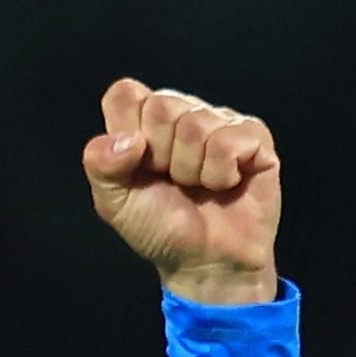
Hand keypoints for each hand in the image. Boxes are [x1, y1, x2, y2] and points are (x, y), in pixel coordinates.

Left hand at [83, 80, 280, 303]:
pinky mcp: (254, 136)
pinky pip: (230, 140)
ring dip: (192, 171)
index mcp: (145, 122)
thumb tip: (127, 140)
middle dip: (161, 157)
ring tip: (198, 187)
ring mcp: (220, 121)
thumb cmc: (161, 229)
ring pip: (195, 124)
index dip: (127, 131)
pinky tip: (226, 184)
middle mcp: (183, 114)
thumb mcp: (115, 203)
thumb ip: (101, 166)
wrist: (204, 263)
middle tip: (172, 182)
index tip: (137, 166)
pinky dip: (221, 174)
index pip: (125, 94)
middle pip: (161, 106)